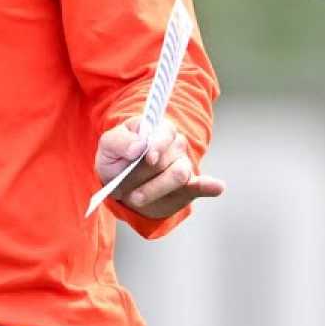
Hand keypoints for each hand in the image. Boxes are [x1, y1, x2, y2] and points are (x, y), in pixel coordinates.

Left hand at [94, 116, 225, 218]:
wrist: (120, 183)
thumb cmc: (116, 158)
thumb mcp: (108, 145)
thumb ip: (120, 141)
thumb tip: (139, 146)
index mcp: (157, 129)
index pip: (165, 133)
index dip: (157, 145)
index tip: (149, 157)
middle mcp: (175, 145)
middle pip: (167, 159)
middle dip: (142, 176)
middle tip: (123, 186)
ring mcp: (184, 166)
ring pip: (178, 176)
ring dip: (153, 189)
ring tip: (134, 197)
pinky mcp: (189, 188)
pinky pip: (201, 186)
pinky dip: (208, 186)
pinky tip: (216, 186)